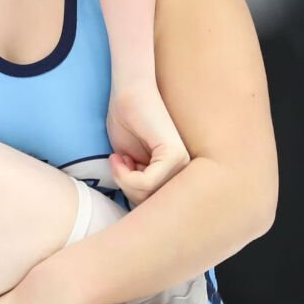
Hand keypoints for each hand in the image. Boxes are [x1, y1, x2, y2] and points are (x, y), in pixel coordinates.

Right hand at [107, 82, 189, 207]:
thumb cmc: (128, 124)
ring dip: (122, 181)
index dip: (129, 193)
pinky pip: (145, 183)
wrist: (129, 93)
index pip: (155, 206)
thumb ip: (140, 186)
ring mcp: (182, 164)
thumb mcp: (131, 165)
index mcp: (177, 175)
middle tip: (117, 167)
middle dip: (126, 190)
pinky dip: (124, 175)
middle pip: (151, 206)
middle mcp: (186, 172)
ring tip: (117, 160)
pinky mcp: (175, 156)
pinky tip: (119, 157)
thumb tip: (138, 210)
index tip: (119, 171)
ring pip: (146, 195)